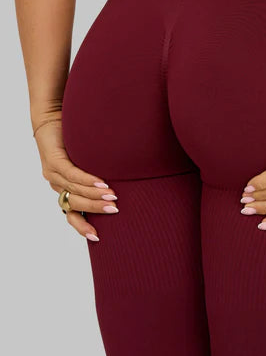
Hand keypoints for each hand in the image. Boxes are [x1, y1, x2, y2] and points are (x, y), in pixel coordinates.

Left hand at [33, 115, 118, 240]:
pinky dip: (88, 181)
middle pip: (76, 206)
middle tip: (115, 210)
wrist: (52, 118)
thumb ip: (99, 176)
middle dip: (96, 210)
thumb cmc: (74, 140)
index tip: (97, 237)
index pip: (71, 215)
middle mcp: (57, 185)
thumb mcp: (87, 163)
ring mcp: (54, 174)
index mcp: (64, 190)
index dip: (82, 227)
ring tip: (113, 197)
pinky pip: (72, 175)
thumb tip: (124, 185)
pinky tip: (102, 183)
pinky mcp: (54, 161)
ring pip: (75, 191)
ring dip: (95, 196)